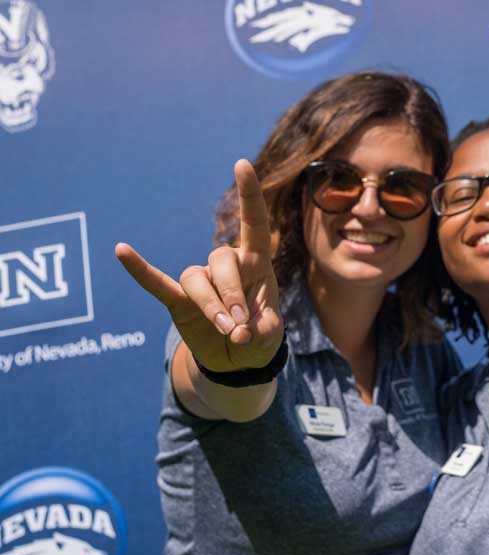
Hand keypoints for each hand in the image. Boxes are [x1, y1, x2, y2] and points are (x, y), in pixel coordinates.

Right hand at [116, 160, 283, 372]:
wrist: (239, 360)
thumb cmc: (258, 337)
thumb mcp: (269, 335)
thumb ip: (259, 330)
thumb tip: (236, 332)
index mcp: (256, 264)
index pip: (253, 224)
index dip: (249, 196)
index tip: (242, 164)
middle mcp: (227, 266)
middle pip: (221, 260)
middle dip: (232, 292)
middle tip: (241, 325)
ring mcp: (202, 282)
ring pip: (197, 280)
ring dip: (212, 305)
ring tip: (229, 331)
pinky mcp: (179, 301)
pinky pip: (157, 282)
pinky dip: (140, 270)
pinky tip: (121, 250)